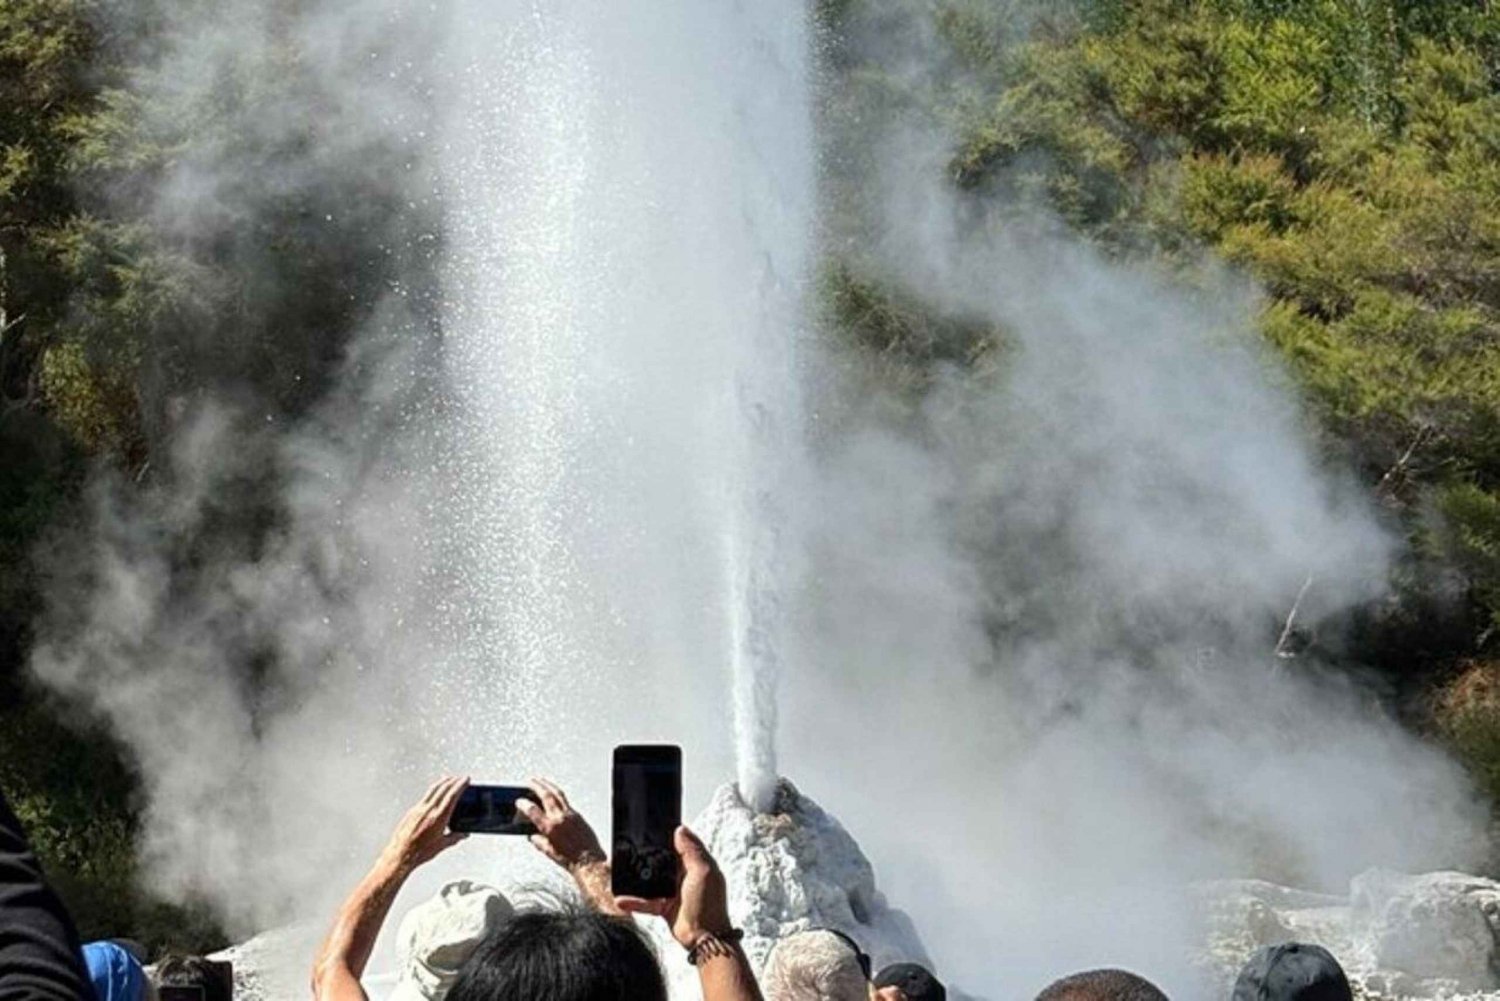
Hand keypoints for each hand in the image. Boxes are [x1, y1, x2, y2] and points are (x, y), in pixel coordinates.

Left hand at [377, 775, 468, 874]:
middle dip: (453, 781)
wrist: (400, 854)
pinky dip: (432, 791)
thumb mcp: (441, 845)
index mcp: (438, 817)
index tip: (465, 780)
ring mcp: (418, 809)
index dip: (460, 785)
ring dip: (442, 782)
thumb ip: (454, 837)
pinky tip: (433, 793)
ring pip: (432, 790)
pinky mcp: (411, 812)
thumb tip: (462, 834)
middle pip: (442, 788)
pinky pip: (424, 797)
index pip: (452, 795)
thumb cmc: (418, 852)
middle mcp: (428, 810)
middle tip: (459, 778)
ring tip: (447, 779)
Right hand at [518, 778, 605, 870]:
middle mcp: (560, 818)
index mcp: (550, 828)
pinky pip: (566, 801)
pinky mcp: (578, 815)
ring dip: (548, 785)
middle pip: (547, 796)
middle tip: (530, 780)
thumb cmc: (570, 860)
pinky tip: (554, 794)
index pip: (533, 811)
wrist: (589, 861)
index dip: (523, 804)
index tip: (518, 801)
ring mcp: (571, 814)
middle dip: (537, 786)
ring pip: (558, 794)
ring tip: (541, 780)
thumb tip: (532, 836)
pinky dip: (558, 795)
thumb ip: (538, 841)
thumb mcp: (548, 852)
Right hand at [617, 826, 731, 948]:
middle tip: (630, 848)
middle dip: (648, 856)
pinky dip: (634, 901)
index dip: (667, 837)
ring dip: (637, 878)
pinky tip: (621, 899)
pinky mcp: (664, 906)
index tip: (651, 829)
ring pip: (651, 881)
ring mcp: (673, 891)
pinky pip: (646, 901)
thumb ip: (692, 850)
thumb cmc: (709, 905)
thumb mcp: (703, 872)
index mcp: (696, 864)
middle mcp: (684, 876)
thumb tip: (681, 829)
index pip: (680, 845)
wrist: (704, 938)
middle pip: (662, 861)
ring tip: (622, 871)